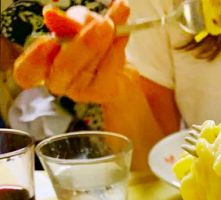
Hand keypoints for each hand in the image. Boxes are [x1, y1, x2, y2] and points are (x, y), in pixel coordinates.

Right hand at [13, 0, 129, 104]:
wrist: (112, 67)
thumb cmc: (84, 43)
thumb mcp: (73, 26)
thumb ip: (65, 22)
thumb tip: (50, 14)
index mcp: (42, 65)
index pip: (26, 72)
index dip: (33, 58)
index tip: (48, 41)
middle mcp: (58, 81)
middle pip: (64, 68)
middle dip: (82, 44)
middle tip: (100, 23)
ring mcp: (81, 91)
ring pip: (90, 67)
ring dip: (104, 42)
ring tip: (111, 22)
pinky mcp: (102, 92)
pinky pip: (110, 69)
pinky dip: (119, 46)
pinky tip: (122, 29)